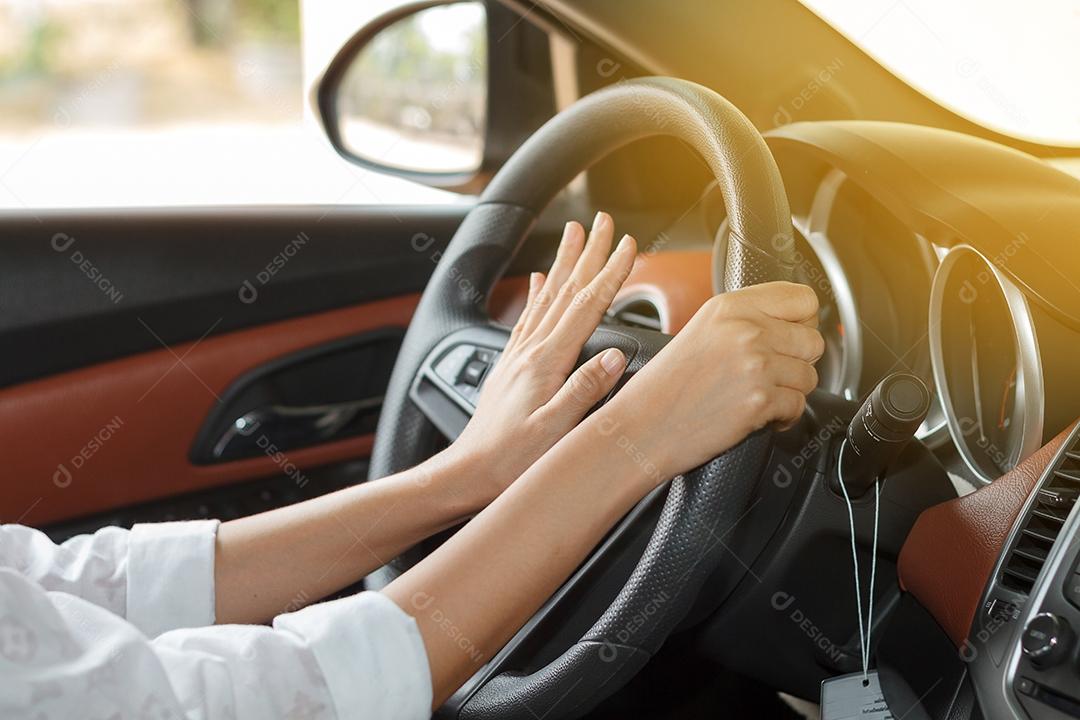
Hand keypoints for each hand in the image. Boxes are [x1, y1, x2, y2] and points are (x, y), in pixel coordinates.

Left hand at [445, 211, 637, 504]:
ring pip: (547, 297)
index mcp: (546, 362)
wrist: (469, 473)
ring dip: (564, 263)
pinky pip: (528, 318)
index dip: (609, 273)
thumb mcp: (555, 431)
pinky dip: (537, 293)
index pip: (586, 306)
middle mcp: (530, 351)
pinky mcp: (512, 366)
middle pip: (566, 290)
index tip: (627, 245)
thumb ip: (584, 391)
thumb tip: (613, 357)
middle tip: (603, 221)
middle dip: (588, 252)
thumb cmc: (511, 460)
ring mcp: (519, 356)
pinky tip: (537, 280)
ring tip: (574, 234)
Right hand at [597, 281, 823, 484]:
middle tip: (772, 374)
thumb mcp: (702, 331)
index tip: (791, 337)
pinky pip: (798, 406)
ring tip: (759, 395)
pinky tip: (757, 414)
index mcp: (730, 307)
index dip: (803, 322)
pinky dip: (783, 416)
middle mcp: (745, 330)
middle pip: (813, 341)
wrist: (643, 425)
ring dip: (791, 391)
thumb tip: (792, 327)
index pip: (804, 299)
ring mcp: (754, 365)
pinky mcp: (759, 400)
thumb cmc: (666, 385)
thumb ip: (745, 320)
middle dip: (798, 362)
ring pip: (809, 376)